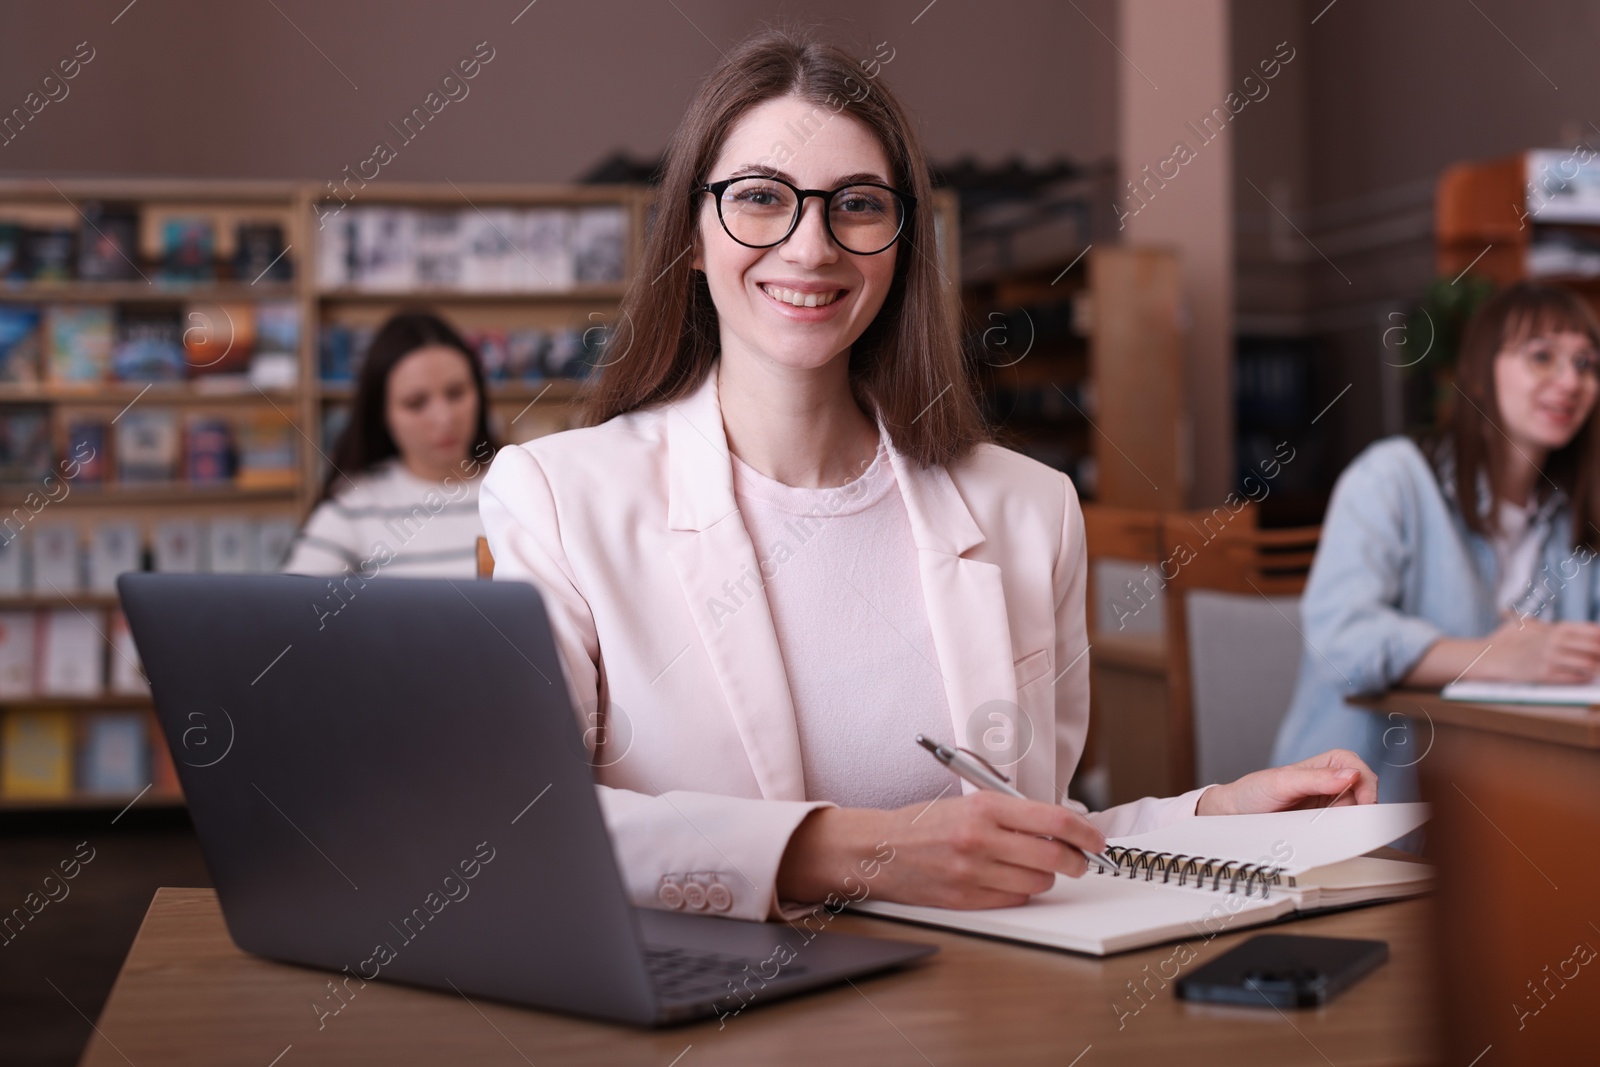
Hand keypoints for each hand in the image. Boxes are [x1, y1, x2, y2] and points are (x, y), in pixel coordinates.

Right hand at [776, 791, 1107, 909]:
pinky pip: (1013, 901)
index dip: (1085, 833)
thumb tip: (1061, 829)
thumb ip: (1014, 814)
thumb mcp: (970, 802)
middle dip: (1075, 861)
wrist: (880, 849)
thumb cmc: (926, 823)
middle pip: (1052, 858)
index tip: (1096, 839)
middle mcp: (980, 839)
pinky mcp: (965, 899)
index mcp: (984, 807)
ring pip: (1036, 884)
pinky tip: (1007, 880)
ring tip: (1030, 868)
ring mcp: (972, 873)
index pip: (1053, 821)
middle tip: (1079, 861)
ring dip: (1044, 878)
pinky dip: (1019, 893)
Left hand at [1196, 749, 1377, 815]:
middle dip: (1364, 805)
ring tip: (1337, 828)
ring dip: (1353, 820)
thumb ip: (1315, 778)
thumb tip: (1350, 774)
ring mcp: (1328, 803)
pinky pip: (1343, 826)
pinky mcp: (1324, 821)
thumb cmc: (1254, 791)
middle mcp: (1330, 782)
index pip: (1358, 768)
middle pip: (1364, 791)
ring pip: (1357, 811)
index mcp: (1325, 764)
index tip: (1364, 803)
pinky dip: (1344, 831)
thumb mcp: (1282, 782)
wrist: (1235, 814)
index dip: (1365, 784)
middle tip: (1353, 822)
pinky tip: (1335, 835)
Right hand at [1476, 617, 1599, 683]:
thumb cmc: (1509, 641)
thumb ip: (1552, 626)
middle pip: (1595, 647)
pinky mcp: (1544, 674)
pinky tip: (1585, 678)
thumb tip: (1579, 629)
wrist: (1489, 657)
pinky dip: (1583, 678)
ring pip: (1588, 664)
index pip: (1593, 631)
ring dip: (1597, 669)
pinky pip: (1573, 678)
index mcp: (1556, 628)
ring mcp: (1550, 657)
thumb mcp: (1530, 624)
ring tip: (1598, 670)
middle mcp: (1555, 641)